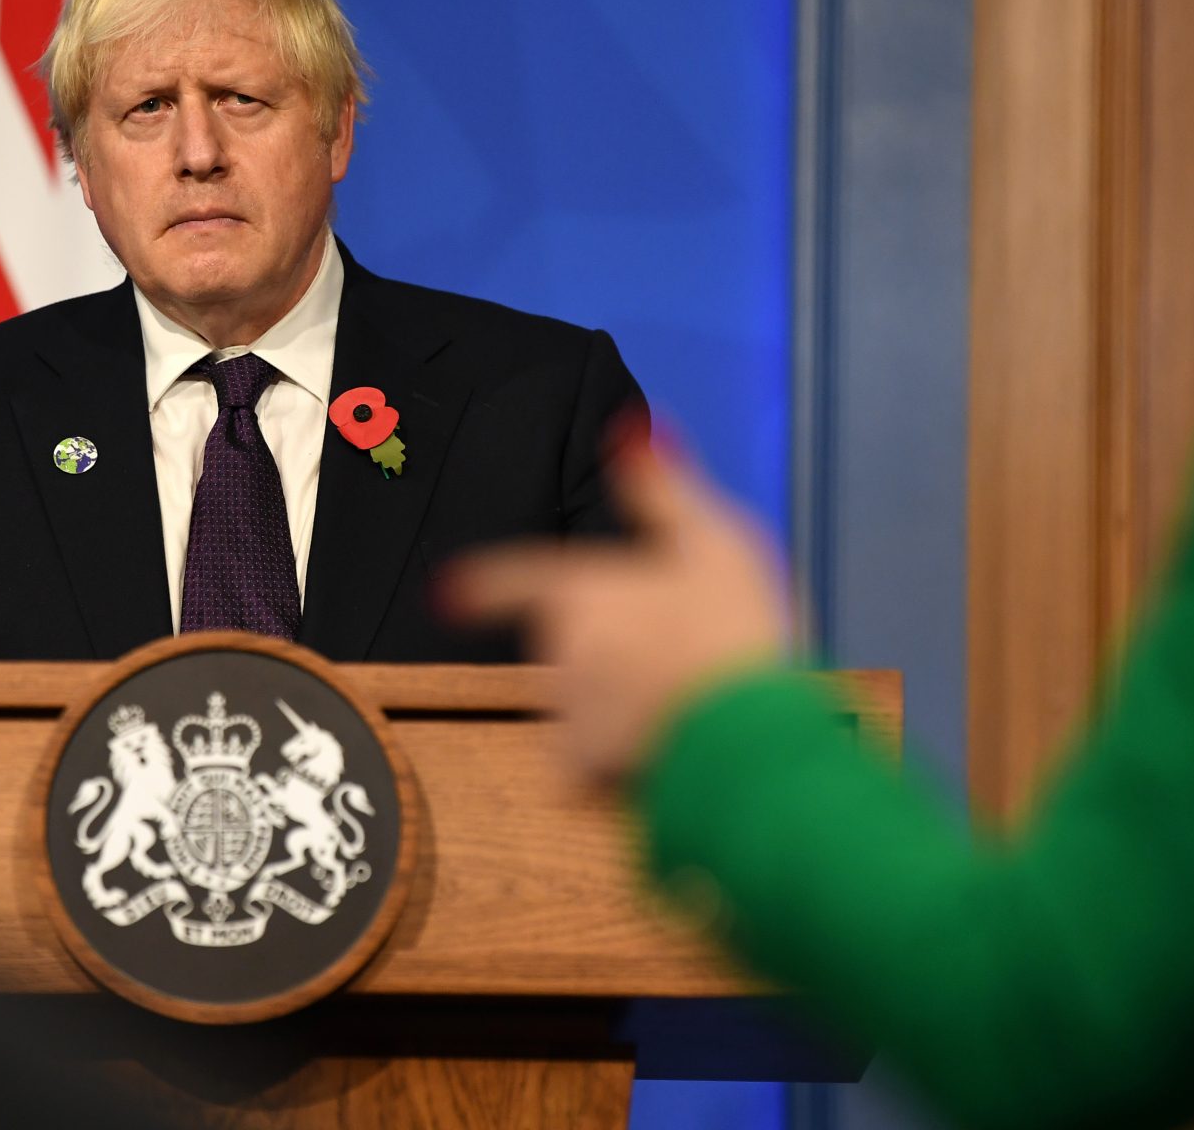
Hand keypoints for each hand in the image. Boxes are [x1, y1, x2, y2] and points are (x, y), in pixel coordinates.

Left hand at [443, 421, 791, 781]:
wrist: (746, 738)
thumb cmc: (733, 631)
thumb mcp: (715, 541)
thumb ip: (664, 489)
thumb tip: (635, 427)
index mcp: (579, 589)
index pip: (513, 578)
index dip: (483, 584)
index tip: (447, 594)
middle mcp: (558, 647)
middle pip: (569, 642)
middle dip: (607, 647)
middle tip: (675, 649)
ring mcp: (567, 709)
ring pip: (582, 699)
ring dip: (614, 699)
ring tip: (681, 699)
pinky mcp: (583, 767)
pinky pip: (588, 758)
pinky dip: (613, 755)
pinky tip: (661, 744)